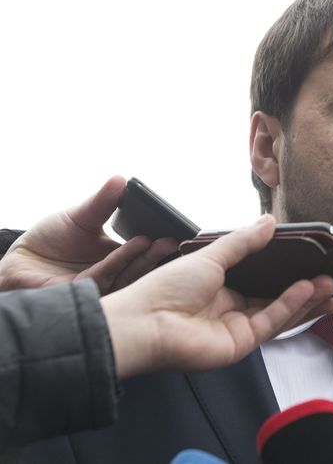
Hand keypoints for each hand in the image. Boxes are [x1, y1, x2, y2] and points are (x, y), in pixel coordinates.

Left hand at [0, 176, 176, 293]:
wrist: (19, 260)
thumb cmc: (51, 239)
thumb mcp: (83, 215)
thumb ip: (103, 202)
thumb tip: (120, 179)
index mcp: (118, 258)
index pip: (143, 253)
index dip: (158, 245)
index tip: (173, 231)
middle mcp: (113, 274)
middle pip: (141, 266)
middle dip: (158, 254)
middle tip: (171, 239)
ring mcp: (100, 285)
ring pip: (128, 274)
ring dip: (144, 258)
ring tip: (155, 240)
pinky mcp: (84, 292)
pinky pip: (105, 276)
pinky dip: (121, 260)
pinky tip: (136, 245)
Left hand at [101, 214, 332, 377]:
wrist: (144, 320)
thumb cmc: (167, 286)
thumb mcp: (211, 255)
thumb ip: (244, 242)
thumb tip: (271, 222)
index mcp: (222, 287)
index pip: (263, 280)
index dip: (288, 273)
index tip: (312, 262)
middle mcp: (232, 309)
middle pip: (278, 299)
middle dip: (307, 290)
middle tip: (332, 277)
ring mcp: (237, 328)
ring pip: (281, 313)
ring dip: (307, 299)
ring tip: (332, 285)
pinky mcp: (240, 344)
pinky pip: (271, 322)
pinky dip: (291, 306)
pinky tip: (308, 289)